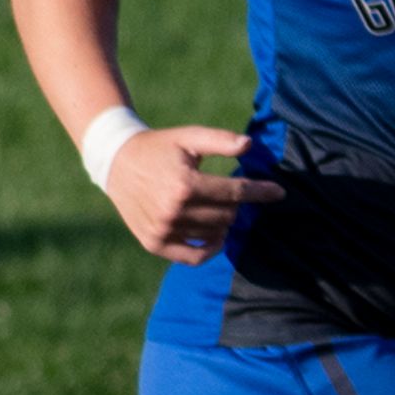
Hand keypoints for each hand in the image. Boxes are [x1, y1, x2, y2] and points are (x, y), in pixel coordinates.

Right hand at [104, 126, 282, 264]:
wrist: (115, 161)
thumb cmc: (159, 148)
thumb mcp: (188, 137)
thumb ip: (219, 141)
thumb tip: (249, 146)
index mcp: (184, 184)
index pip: (235, 193)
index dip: (261, 192)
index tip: (279, 192)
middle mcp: (174, 211)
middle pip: (228, 216)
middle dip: (234, 203)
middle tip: (226, 191)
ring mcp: (163, 230)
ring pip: (215, 235)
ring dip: (221, 222)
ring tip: (213, 206)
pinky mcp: (155, 243)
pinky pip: (194, 257)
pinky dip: (209, 248)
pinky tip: (214, 235)